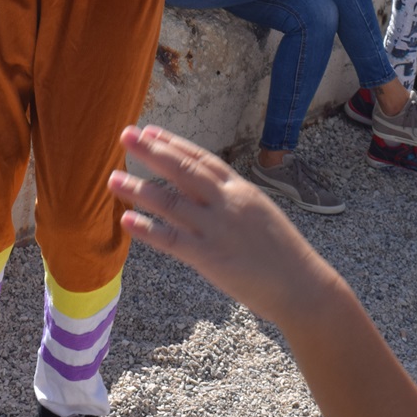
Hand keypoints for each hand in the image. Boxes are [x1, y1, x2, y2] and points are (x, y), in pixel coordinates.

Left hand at [110, 125, 309, 325]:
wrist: (303, 286)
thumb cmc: (283, 253)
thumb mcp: (260, 212)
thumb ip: (233, 200)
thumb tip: (208, 191)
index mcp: (240, 190)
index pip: (201, 159)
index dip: (173, 143)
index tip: (150, 131)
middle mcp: (227, 202)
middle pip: (182, 169)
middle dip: (152, 151)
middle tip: (125, 135)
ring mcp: (217, 229)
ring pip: (171, 201)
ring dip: (139, 188)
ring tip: (113, 178)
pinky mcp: (210, 257)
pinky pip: (171, 239)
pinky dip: (147, 229)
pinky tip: (126, 220)